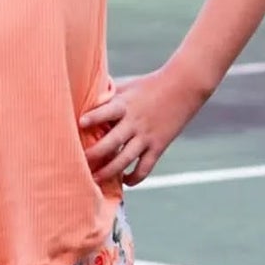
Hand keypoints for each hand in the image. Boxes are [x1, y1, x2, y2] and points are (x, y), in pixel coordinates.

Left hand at [80, 66, 205, 188]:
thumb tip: (86, 99)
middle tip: (79, 162)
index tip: (81, 124)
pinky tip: (125, 181)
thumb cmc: (150, 84)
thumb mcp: (127, 85)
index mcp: (124, 104)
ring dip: (109, 171)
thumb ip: (107, 94)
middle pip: (112, 142)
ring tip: (94, 179)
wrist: (184, 86)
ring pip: (125, 159)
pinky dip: (135, 178)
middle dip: (95, 154)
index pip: (106, 111)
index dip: (94, 118)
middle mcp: (134, 122)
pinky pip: (145, 167)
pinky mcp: (158, 146)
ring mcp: (146, 136)